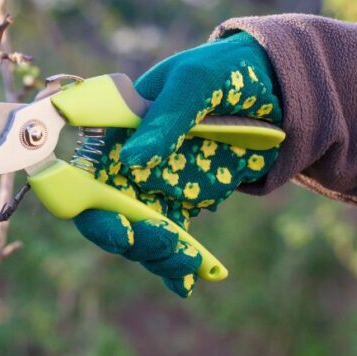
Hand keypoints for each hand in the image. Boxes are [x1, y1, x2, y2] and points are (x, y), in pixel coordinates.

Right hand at [73, 32, 282, 296]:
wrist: (272, 87)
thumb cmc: (223, 72)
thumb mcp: (196, 82)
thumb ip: (165, 119)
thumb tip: (132, 161)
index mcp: (115, 129)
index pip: (83, 174)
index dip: (89, 206)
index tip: (121, 226)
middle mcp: (126, 162)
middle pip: (108, 214)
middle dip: (131, 238)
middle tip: (166, 244)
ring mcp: (153, 185)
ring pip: (140, 233)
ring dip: (159, 256)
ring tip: (190, 264)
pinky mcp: (181, 202)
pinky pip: (172, 239)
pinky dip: (178, 266)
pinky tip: (188, 283)